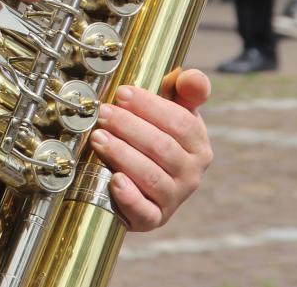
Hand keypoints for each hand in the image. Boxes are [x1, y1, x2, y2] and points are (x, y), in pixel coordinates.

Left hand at [87, 68, 212, 230]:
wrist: (143, 181)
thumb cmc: (156, 135)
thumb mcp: (174, 110)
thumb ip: (186, 90)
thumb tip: (192, 77)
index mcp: (198, 144)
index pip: (180, 122)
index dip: (149, 106)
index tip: (121, 93)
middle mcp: (191, 174)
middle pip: (162, 147)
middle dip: (129, 127)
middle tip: (103, 113)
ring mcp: (173, 198)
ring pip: (151, 177)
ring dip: (122, 154)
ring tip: (98, 138)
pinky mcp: (153, 219)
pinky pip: (145, 212)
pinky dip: (130, 197)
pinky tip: (114, 180)